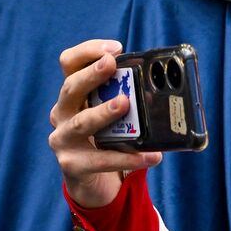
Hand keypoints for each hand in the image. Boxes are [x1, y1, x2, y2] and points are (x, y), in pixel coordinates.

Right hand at [48, 39, 162, 208]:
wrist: (94, 182)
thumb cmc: (108, 139)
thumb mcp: (114, 115)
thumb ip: (129, 98)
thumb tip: (168, 86)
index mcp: (73, 95)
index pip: (70, 63)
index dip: (88, 51)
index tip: (116, 48)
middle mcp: (61, 113)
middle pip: (70, 87)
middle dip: (91, 74)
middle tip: (111, 64)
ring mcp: (63, 140)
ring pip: (81, 122)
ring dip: (103, 111)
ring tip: (125, 104)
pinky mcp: (72, 165)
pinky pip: (101, 160)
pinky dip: (128, 158)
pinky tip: (152, 156)